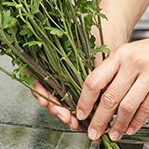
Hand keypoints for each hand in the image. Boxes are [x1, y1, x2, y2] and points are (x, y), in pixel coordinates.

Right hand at [32, 0, 128, 129]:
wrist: (113, 24)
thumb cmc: (97, 28)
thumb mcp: (89, 45)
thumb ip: (85, 65)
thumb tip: (85, 86)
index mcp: (49, 56)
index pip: (35, 77)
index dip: (40, 92)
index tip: (49, 102)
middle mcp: (56, 68)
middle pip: (47, 94)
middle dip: (56, 109)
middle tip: (67, 118)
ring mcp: (67, 77)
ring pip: (60, 101)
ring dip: (65, 114)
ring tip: (76, 123)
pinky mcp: (80, 84)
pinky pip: (73, 101)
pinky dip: (76, 112)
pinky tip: (83, 119)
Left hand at [76, 27, 148, 140]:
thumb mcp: (130, 53)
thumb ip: (115, 71)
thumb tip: (96, 98)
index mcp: (120, 54)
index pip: (95, 80)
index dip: (85, 100)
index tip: (81, 114)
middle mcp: (134, 62)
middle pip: (110, 97)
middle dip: (99, 119)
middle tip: (94, 131)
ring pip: (128, 106)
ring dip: (118, 125)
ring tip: (113, 134)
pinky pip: (147, 108)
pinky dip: (136, 122)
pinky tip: (130, 128)